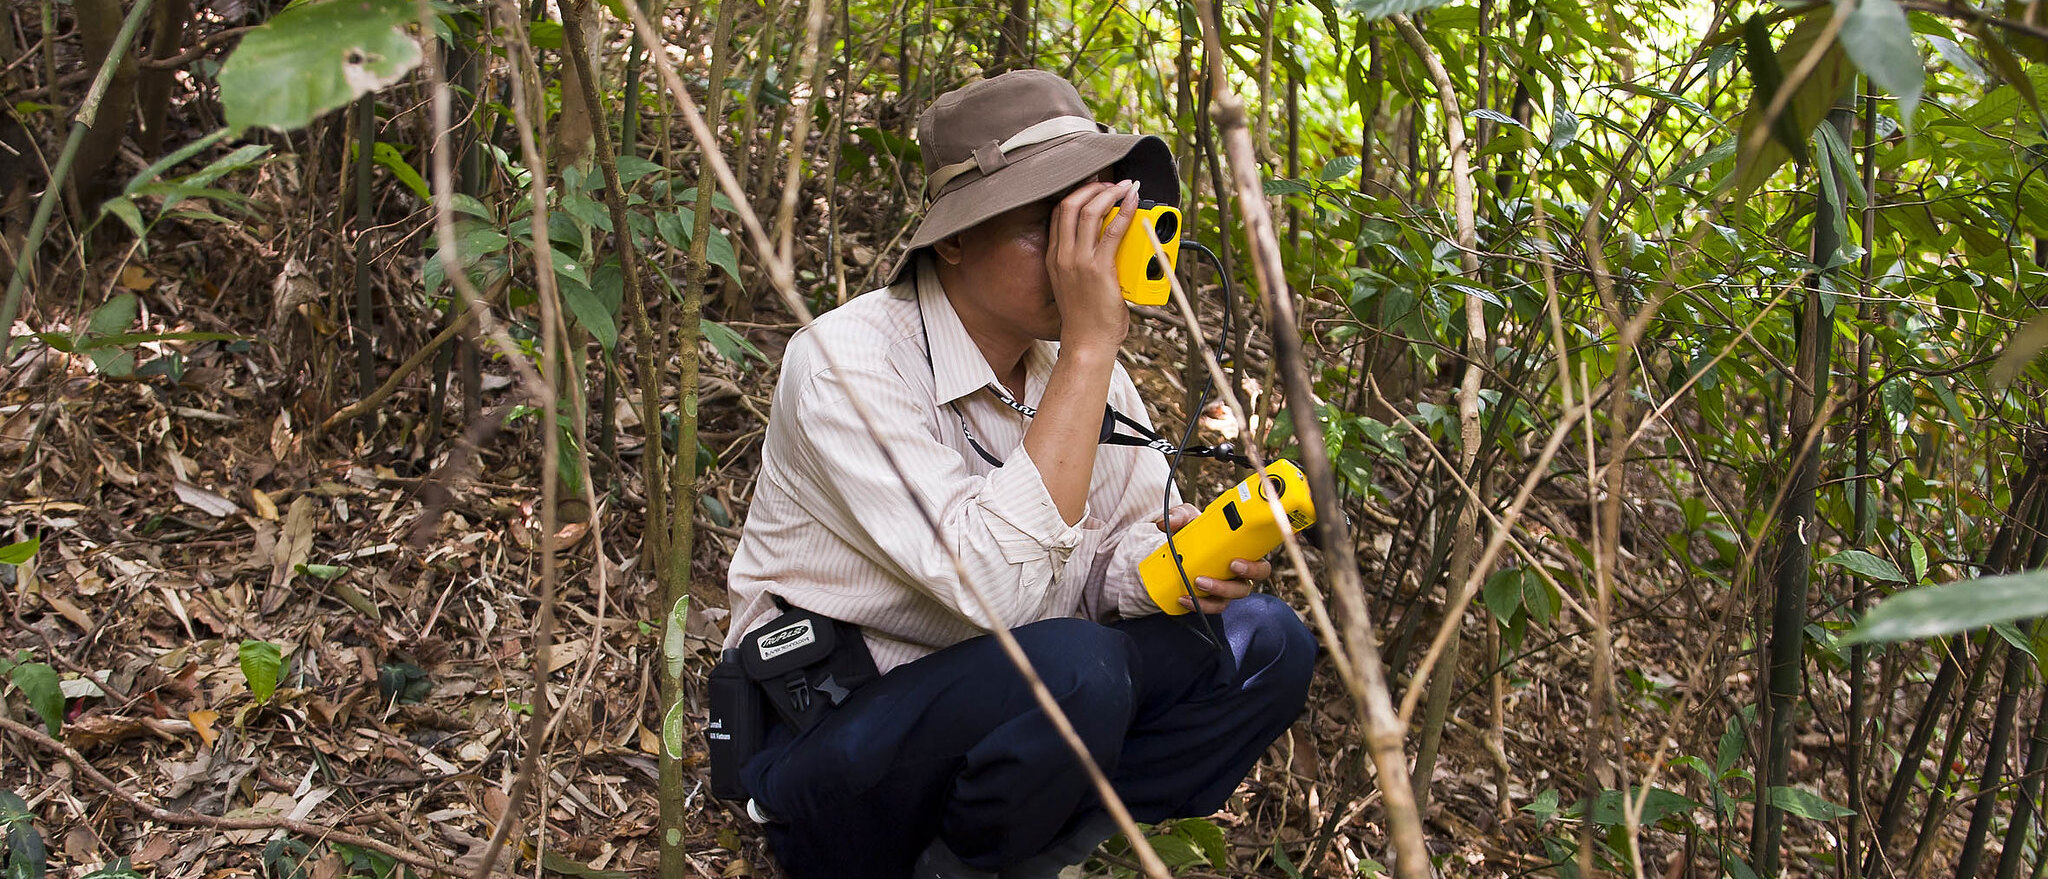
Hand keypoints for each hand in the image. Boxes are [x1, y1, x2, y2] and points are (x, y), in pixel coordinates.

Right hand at [1045, 179, 1138, 352]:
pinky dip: (1125, 211)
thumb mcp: (1074, 284)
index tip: (1094, 186)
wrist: (1087, 343)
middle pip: (1070, 204)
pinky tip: (1133, 202)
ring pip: (1090, 211)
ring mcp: (1080, 261)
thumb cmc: (1086, 319)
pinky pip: (1114, 230)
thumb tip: (1108, 243)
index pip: (1059, 213)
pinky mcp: (1100, 269)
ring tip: (1124, 187)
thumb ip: (1083, 262)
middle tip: (1111, 183)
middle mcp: (1063, 256)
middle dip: (1092, 187)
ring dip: (1110, 193)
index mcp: (1054, 258)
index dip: (1077, 193)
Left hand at [1155, 503, 1273, 614]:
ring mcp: (1224, 589)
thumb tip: (1168, 522)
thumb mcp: (1188, 519)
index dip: (1253, 567)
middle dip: (1228, 586)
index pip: (1259, 564)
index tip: (1234, 563)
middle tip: (1206, 579)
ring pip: (1226, 600)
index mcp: (1242, 555)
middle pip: (1244, 587)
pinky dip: (1197, 604)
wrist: (1178, 548)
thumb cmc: (1195, 532)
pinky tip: (1183, 598)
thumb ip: (1180, 516)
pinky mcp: (1210, 599)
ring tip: (1195, 584)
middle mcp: (1237, 576)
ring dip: (1212, 595)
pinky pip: (1210, 607)